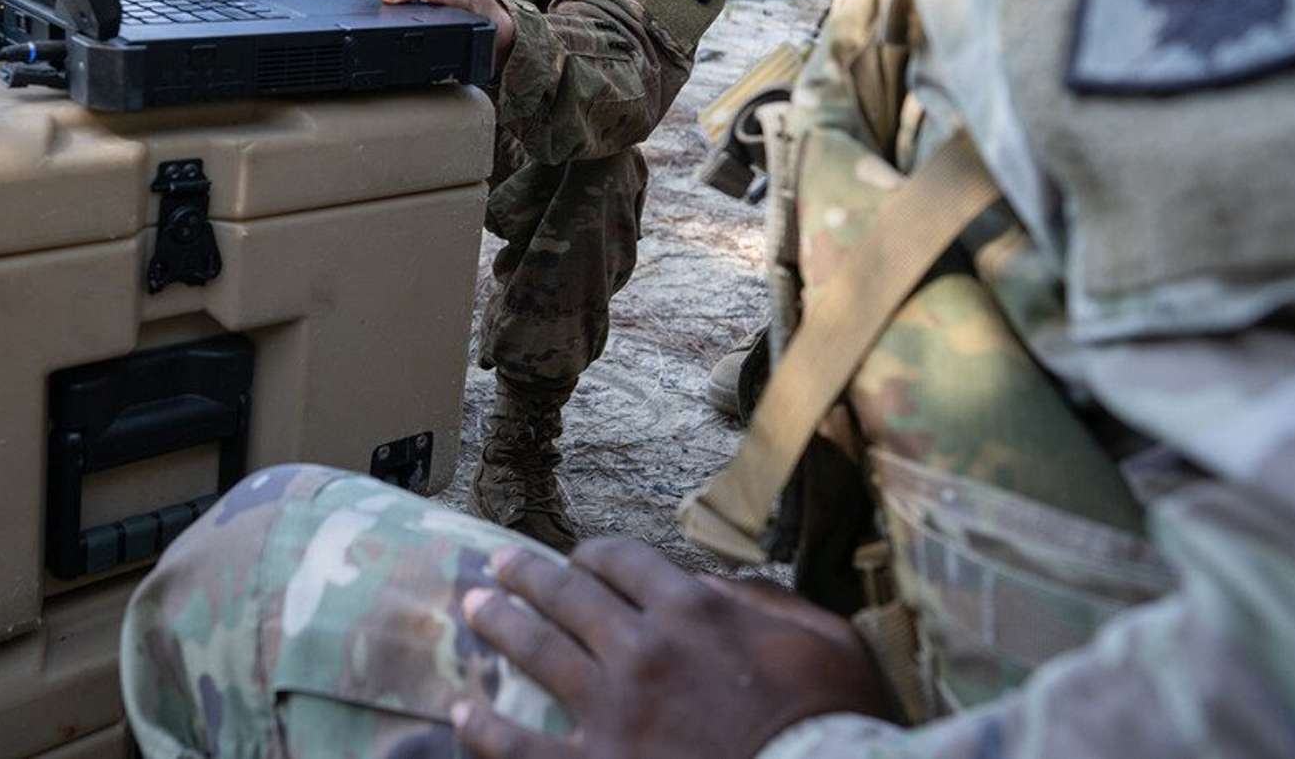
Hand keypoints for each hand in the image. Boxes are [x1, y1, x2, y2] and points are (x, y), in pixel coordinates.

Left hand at [453, 538, 892, 757]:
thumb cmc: (832, 723)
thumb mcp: (825, 641)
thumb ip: (769, 602)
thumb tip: (719, 586)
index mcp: (692, 610)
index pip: (624, 560)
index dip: (596, 554)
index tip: (581, 558)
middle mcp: (641, 648)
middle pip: (568, 594)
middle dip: (528, 575)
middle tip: (497, 565)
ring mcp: (612, 711)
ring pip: (537, 652)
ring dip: (500, 625)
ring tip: (472, 609)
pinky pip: (521, 747)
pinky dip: (485, 728)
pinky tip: (462, 712)